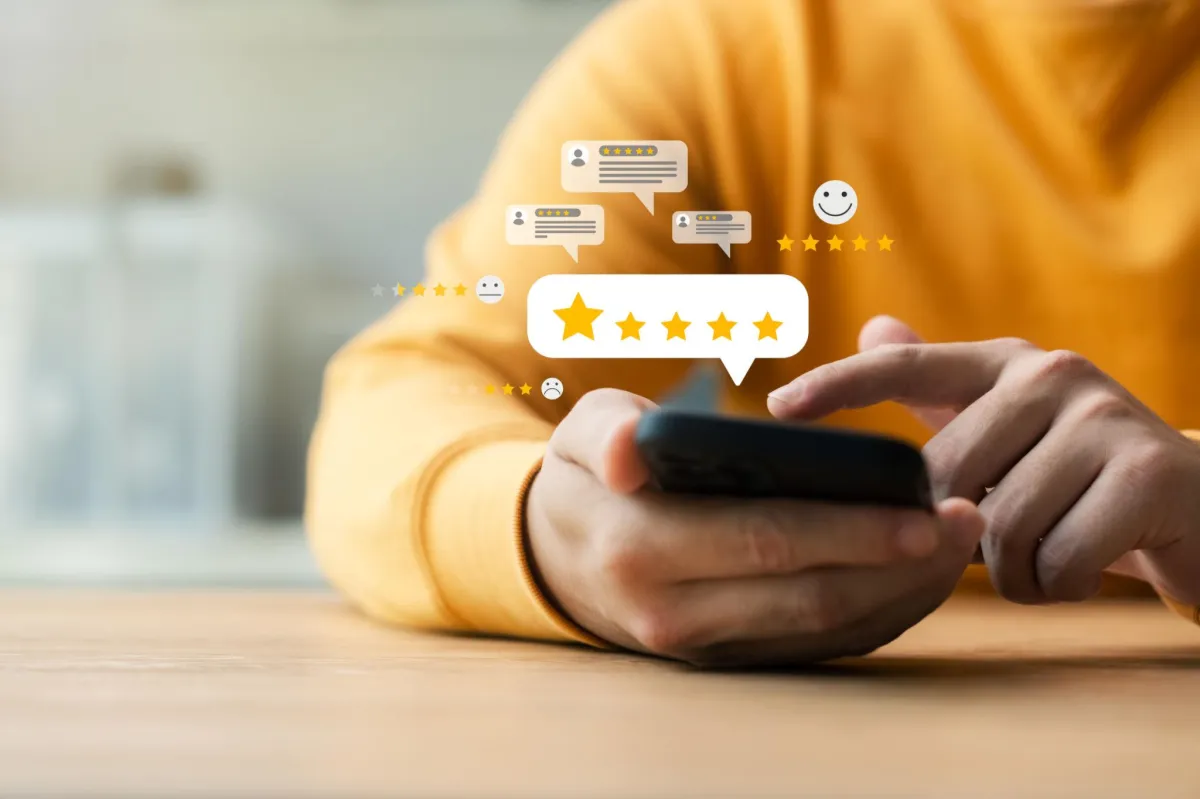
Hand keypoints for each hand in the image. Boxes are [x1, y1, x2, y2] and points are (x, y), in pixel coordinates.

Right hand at [525, 388, 984, 666]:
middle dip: (898, 561)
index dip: (850, 527)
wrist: (560, 561)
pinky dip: (877, 613)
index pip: (763, 539)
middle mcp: (673, 613)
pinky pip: (819, 643)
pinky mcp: (731, 659)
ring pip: (824, 627)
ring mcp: (705, 647)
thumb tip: (630, 453)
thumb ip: (607, 433)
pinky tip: (917, 574)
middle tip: (967, 519)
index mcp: (639, 547)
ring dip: (901, 591)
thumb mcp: (579, 437)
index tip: (923, 506)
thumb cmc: (587, 481)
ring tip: (959, 544)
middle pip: (809, 592)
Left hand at [768, 316, 1199, 606]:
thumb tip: (873, 326)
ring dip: (1015, 570)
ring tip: (1052, 554)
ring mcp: (1103, 418)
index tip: (777, 408)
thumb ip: (942, 391)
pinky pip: (1056, 560)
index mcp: (1006, 364)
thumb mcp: (1010, 432)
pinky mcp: (1147, 473)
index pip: (907, 366)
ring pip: (999, 527)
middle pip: (947, 477)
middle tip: (1007, 540)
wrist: (1197, 511)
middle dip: (962, 532)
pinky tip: (1086, 568)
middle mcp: (1052, 374)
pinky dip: (1059, 586)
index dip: (839, 387)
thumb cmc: (1079, 479)